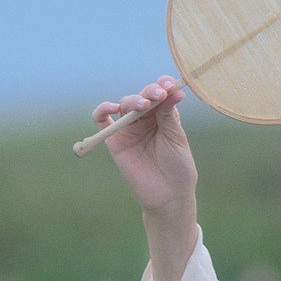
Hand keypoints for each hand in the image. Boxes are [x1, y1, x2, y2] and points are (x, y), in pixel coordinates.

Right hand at [90, 76, 197, 214]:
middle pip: (142, 96)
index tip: (169, 85)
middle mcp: (145, 119)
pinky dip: (103, 110)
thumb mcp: (176, 138)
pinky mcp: (114, 140)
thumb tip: (173, 90)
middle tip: (159, 94)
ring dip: (133, 100)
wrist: (168, 195)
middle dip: (150, 92)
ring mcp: (129, 128)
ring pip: (124, 104)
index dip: (163, 85)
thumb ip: (169, 115)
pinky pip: (102, 120)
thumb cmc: (178, 167)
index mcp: (163, 115)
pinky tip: (113, 108)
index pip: (160, 93)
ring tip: (144, 105)